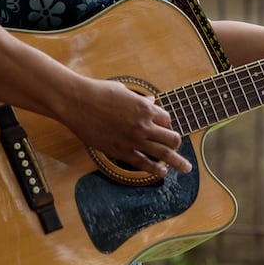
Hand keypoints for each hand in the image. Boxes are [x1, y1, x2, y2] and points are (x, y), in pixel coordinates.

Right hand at [58, 77, 191, 175]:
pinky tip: (162, 172)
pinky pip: (143, 163)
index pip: (167, 119)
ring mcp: (133, 139)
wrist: (77, 102)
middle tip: (179, 148)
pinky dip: (155, 169)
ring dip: (177, 162)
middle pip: (171, 138)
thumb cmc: (99, 92)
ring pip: (163, 153)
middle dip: (176, 143)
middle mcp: (143, 125)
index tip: (163, 128)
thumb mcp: (124, 91)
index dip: (166, 124)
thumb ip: (139, 100)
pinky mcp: (120, 150)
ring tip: (186, 168)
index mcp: (145, 108)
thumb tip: (151, 101)